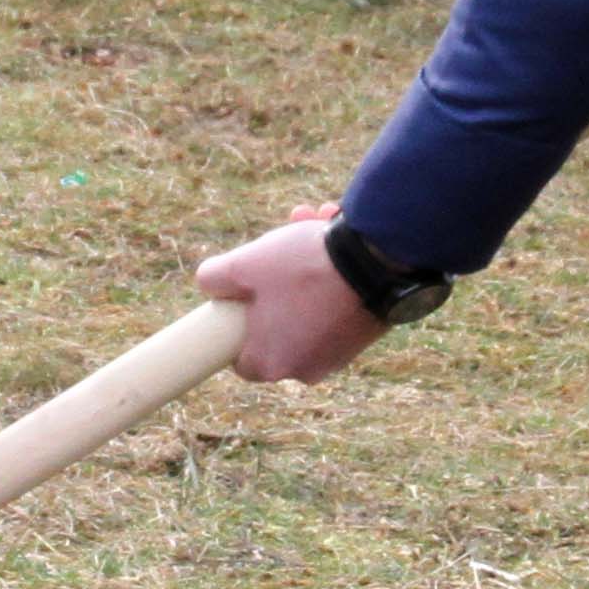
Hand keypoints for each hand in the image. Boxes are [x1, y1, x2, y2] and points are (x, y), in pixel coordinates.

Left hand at [195, 204, 387, 387]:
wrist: (379, 263)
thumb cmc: (305, 270)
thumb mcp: (243, 266)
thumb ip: (213, 278)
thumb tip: (209, 285)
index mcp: (270, 364)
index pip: (239, 354)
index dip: (236, 319)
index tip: (241, 293)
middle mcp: (305, 369)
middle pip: (274, 318)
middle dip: (274, 274)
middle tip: (281, 236)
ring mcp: (337, 354)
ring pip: (306, 303)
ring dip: (304, 263)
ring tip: (312, 220)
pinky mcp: (362, 335)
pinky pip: (335, 303)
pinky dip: (331, 273)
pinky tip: (332, 231)